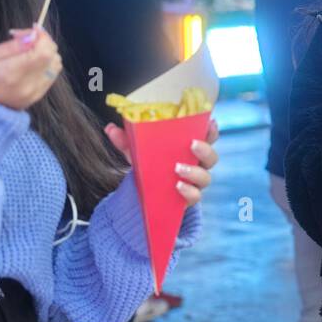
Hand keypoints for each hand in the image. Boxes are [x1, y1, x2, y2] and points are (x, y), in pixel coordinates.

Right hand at [0, 25, 61, 110]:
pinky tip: (29, 62)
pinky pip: (51, 76)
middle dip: (44, 43)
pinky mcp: (36, 98)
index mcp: (13, 74)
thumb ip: (12, 46)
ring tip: (27, 50)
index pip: (44, 53)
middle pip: (53, 58)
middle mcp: (28, 86)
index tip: (31, 29)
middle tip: (26, 38)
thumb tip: (33, 36)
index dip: (43, 37)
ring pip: (55, 66)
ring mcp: (34, 94)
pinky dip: (44, 65)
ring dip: (46, 53)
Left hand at [103, 117, 218, 205]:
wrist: (144, 195)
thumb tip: (110, 128)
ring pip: (206, 178)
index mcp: (190, 150)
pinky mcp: (188, 199)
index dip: (212, 130)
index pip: (208, 138)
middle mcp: (197, 166)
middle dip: (205, 150)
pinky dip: (188, 191)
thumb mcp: (137, 151)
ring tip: (178, 168)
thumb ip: (125, 140)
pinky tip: (177, 186)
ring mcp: (194, 184)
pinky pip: (195, 197)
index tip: (210, 122)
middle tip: (191, 144)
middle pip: (212, 158)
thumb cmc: (148, 166)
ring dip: (194, 172)